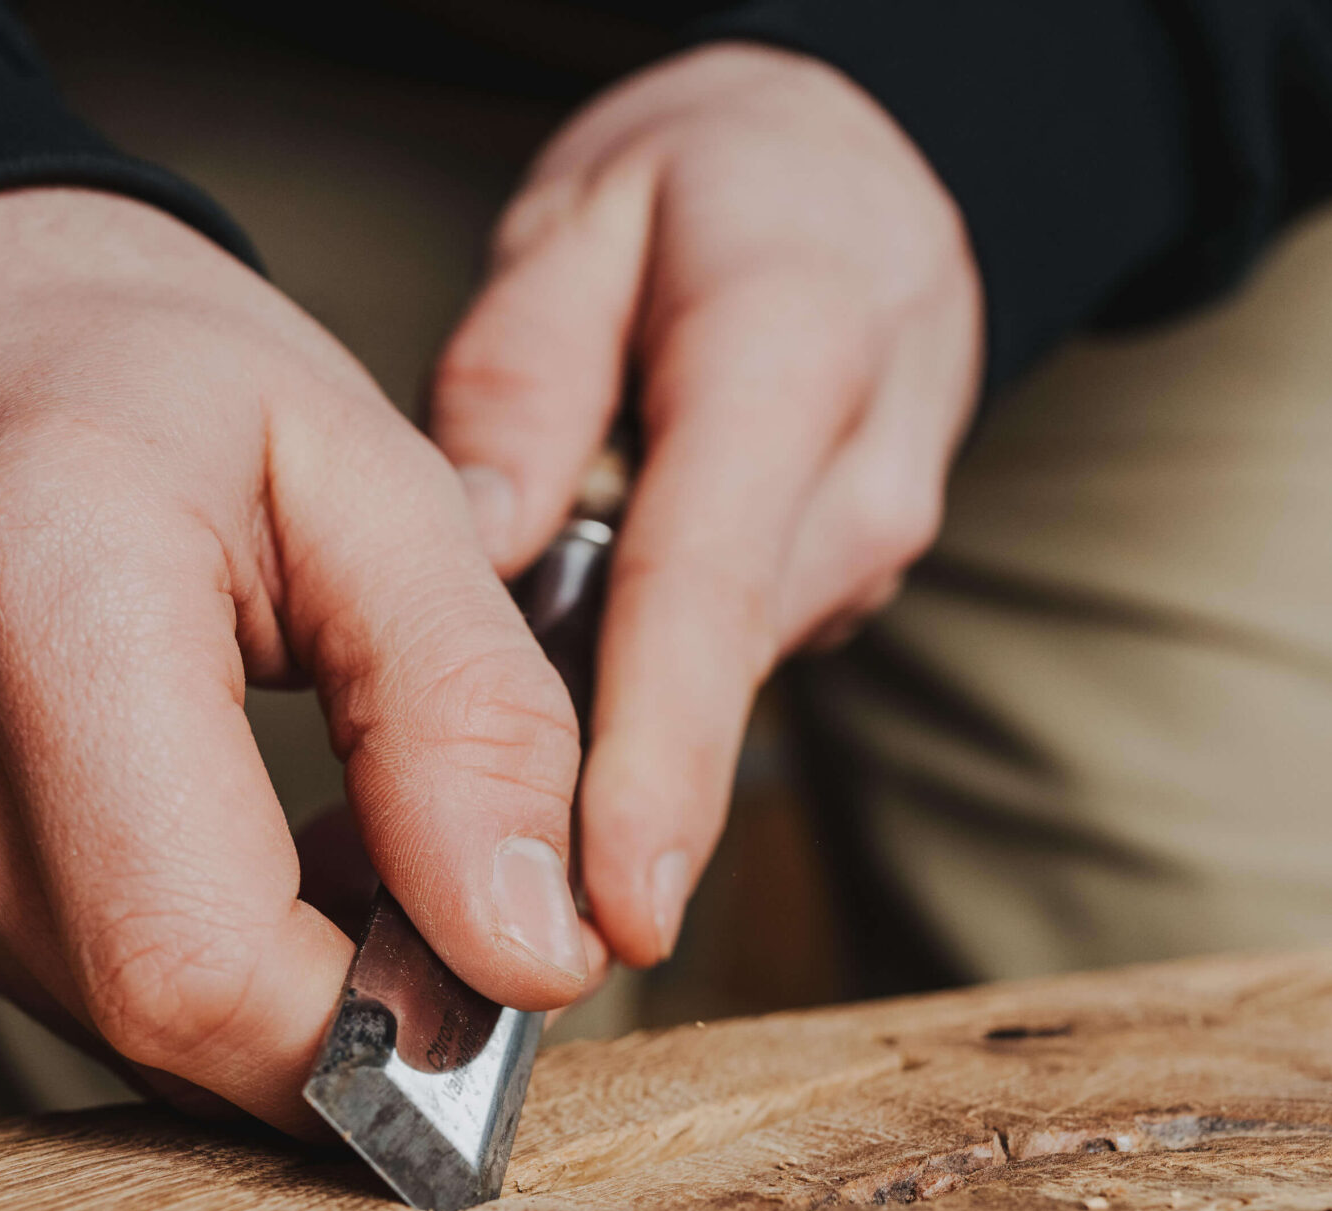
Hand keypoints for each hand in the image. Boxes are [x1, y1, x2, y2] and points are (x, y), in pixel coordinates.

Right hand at [0, 188, 606, 1131]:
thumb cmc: (138, 362)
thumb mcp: (369, 474)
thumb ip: (470, 709)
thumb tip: (535, 946)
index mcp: (36, 586)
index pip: (199, 952)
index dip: (388, 1018)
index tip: (521, 964)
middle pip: (162, 1015)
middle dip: (360, 1013)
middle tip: (469, 905)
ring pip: (123, 1026)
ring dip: (285, 986)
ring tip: (363, 839)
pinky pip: (70, 984)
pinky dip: (201, 949)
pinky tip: (257, 844)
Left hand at [431, 43, 980, 967]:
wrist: (864, 178)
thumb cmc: (711, 184)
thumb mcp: (586, 216)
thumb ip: (527, 372)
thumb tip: (485, 543)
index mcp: (793, 352)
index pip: (711, 591)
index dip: (662, 766)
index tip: (616, 906)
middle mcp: (859, 480)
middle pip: (715, 673)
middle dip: (599, 798)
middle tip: (462, 910)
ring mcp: (868, 549)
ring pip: (716, 680)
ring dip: (603, 725)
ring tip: (484, 712)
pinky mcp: (845, 591)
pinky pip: (724, 663)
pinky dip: (638, 685)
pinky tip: (568, 655)